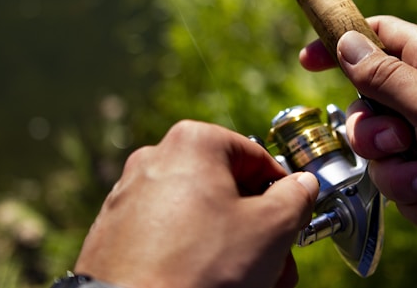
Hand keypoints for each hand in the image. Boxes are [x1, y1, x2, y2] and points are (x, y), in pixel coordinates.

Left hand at [74, 120, 318, 287]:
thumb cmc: (200, 268)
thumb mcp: (271, 228)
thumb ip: (296, 198)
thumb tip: (302, 186)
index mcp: (194, 143)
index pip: (258, 159)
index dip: (283, 193)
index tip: (294, 221)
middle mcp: (155, 160)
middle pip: (228, 191)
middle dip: (259, 230)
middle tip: (277, 264)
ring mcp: (130, 196)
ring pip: (200, 217)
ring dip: (231, 247)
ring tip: (251, 282)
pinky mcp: (114, 233)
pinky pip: (169, 237)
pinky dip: (194, 256)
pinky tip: (211, 283)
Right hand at [300, 15, 416, 286]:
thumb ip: (384, 76)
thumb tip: (345, 41)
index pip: (377, 38)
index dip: (341, 45)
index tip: (307, 61)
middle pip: (367, 109)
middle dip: (376, 138)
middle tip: (400, 142)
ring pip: (384, 159)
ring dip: (407, 178)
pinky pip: (408, 191)